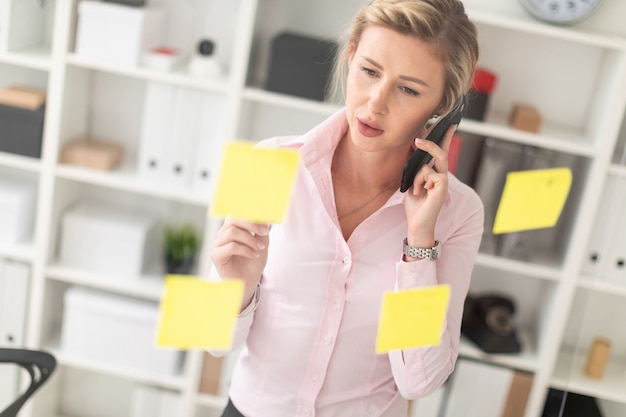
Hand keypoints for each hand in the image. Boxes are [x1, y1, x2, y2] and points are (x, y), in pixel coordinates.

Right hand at [210, 217, 269, 308]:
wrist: (249, 281)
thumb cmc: (253, 262)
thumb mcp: (261, 243)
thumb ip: (261, 231)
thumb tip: (265, 217)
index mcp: (232, 228)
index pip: (238, 214)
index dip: (251, 214)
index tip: (267, 220)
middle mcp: (222, 234)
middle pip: (233, 220)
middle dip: (251, 224)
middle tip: (264, 232)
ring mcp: (217, 244)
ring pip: (232, 232)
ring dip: (250, 239)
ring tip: (260, 248)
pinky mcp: (216, 256)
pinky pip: (231, 247)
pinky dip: (245, 250)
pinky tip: (254, 255)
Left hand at [403, 124, 455, 246]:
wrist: (417, 223)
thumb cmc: (415, 205)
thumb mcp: (412, 182)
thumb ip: (416, 168)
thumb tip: (415, 150)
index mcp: (435, 174)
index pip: (442, 152)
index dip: (446, 138)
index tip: (450, 124)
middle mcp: (441, 175)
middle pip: (440, 153)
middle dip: (430, 143)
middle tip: (417, 138)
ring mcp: (443, 181)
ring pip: (427, 166)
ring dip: (417, 178)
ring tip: (416, 190)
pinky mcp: (442, 186)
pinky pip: (428, 174)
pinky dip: (419, 182)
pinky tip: (420, 193)